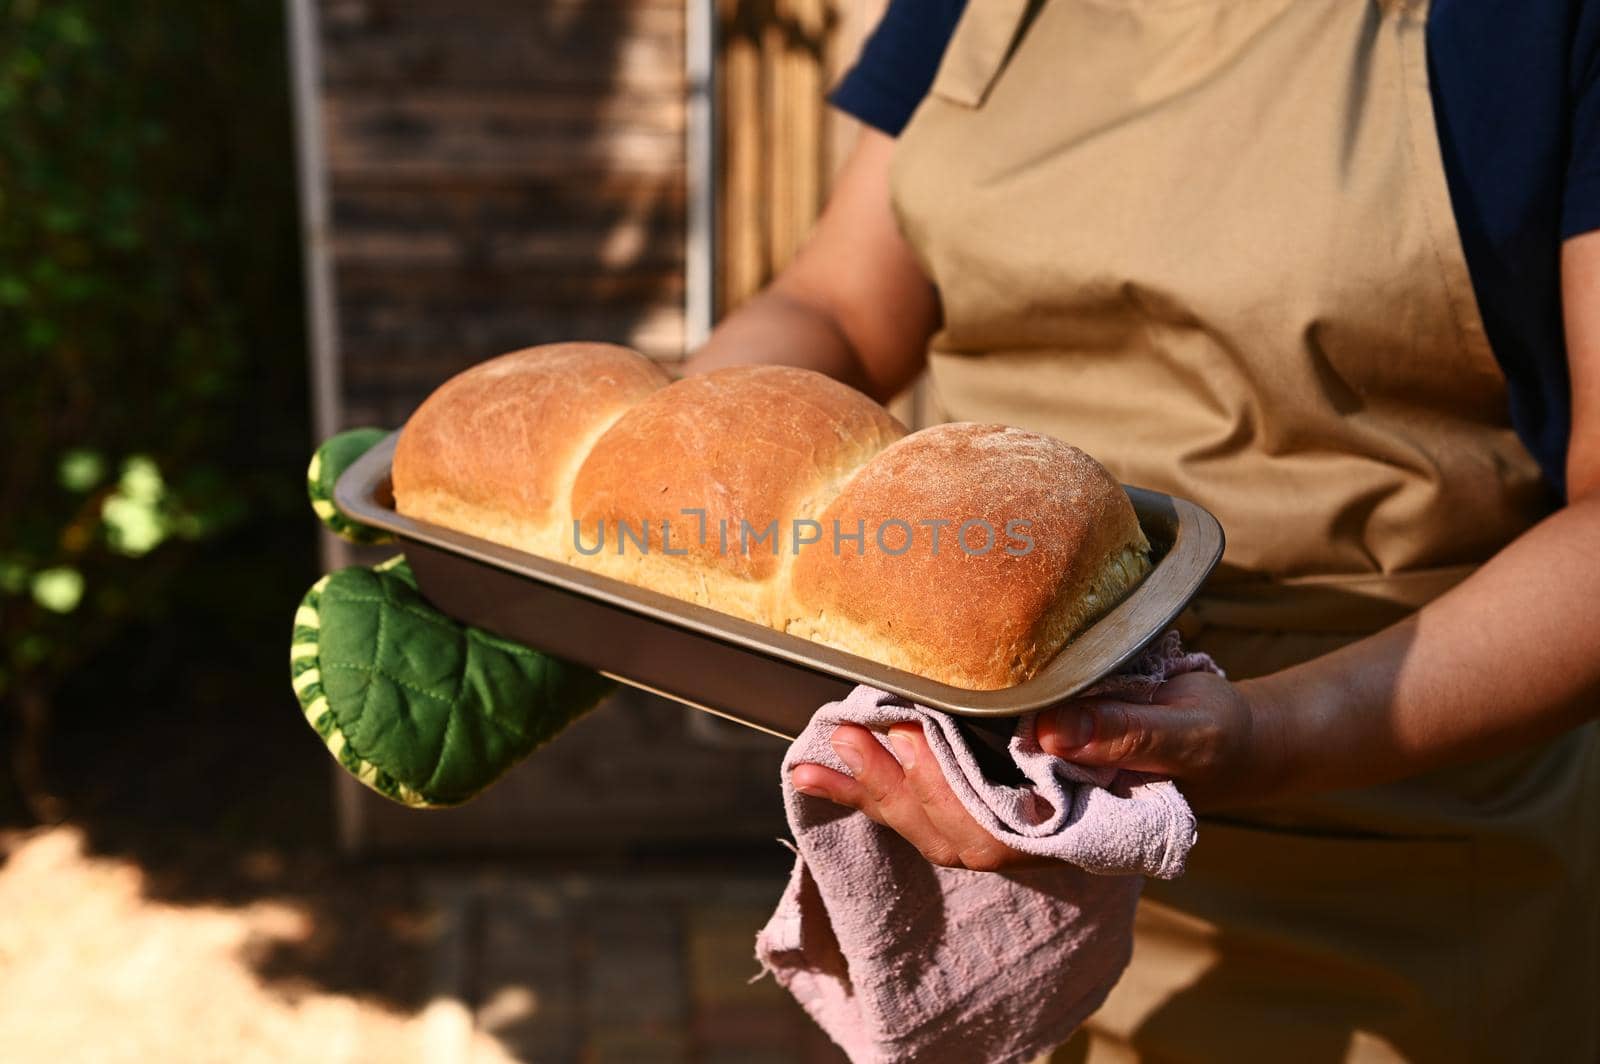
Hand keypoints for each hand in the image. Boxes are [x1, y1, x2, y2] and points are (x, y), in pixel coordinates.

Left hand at [790, 673, 1288, 867]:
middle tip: (840, 737)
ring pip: (930, 823)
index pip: (993, 831)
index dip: (941, 792)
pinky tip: (832, 764)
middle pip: (947, 831)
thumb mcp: (1185, 728)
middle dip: (888, 788)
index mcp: (1075, 826)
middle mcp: (1034, 831)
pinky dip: (878, 785)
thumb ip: (1123, 734)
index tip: (905, 737)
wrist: (1217, 738)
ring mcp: (1013, 814)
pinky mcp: (997, 787)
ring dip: (871, 790)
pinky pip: (930, 801)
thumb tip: (1050, 733)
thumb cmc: (1205, 732)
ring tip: (821, 752)